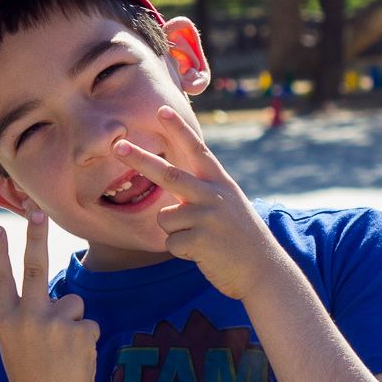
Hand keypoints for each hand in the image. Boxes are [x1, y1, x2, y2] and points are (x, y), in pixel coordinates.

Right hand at [0, 204, 98, 381]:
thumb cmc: (31, 377)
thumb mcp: (16, 344)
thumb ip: (28, 317)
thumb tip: (59, 295)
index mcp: (6, 320)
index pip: (0, 279)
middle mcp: (28, 317)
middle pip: (35, 268)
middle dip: (35, 237)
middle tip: (36, 212)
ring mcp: (55, 324)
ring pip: (73, 303)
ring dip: (73, 322)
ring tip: (62, 351)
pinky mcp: (80, 332)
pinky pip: (89, 324)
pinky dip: (86, 340)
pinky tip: (75, 360)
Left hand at [114, 106, 280, 300]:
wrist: (263, 271)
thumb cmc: (239, 237)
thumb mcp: (227, 204)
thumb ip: (201, 190)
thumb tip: (168, 180)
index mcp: (220, 183)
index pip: (197, 150)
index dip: (179, 130)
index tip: (162, 110)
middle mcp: (213, 195)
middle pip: (169, 175)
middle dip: (140, 160)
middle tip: (117, 146)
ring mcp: (207, 217)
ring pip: (165, 217)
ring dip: (175, 231)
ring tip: (201, 238)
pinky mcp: (200, 241)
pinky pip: (170, 242)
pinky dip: (181, 250)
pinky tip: (203, 253)